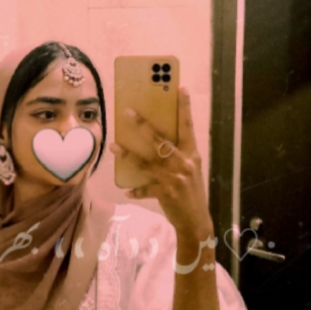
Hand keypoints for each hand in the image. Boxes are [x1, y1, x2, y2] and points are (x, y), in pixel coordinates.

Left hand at [109, 87, 212, 240]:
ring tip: (114, 145)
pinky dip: (135, 190)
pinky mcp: (164, 192)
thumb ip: (179, 156)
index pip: (188, 127)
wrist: (196, 221)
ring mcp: (173, 177)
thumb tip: (159, 142)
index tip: (180, 88)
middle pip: (159, 139)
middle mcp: (183, 163)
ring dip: (128, 153)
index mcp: (192, 154)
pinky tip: (127, 190)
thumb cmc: (192, 192)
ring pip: (145, 161)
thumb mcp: (191, 170)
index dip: (184, 108)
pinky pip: (144, 188)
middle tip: (127, 111)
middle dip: (142, 125)